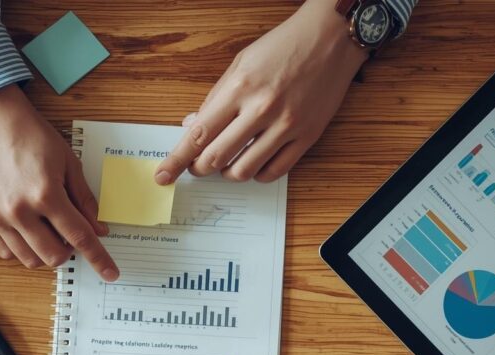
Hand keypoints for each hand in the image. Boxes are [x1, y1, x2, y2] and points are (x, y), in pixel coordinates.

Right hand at [0, 85, 118, 280]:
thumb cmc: (30, 136)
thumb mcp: (68, 162)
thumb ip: (84, 199)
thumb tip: (98, 230)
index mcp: (46, 194)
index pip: (79, 237)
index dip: (99, 258)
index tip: (110, 273)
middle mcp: (19, 210)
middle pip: (54, 256)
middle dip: (69, 251)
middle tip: (69, 232)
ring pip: (29, 259)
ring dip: (45, 251)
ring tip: (46, 228)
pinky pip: (5, 252)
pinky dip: (21, 247)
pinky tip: (26, 228)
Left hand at [155, 0, 368, 184]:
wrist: (331, 38)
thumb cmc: (283, 47)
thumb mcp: (240, 64)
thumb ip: (215, 99)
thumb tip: (192, 127)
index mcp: (240, 88)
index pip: (198, 134)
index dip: (176, 160)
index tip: (163, 176)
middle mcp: (262, 109)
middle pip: (216, 157)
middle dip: (199, 168)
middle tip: (197, 166)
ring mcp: (287, 125)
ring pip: (244, 170)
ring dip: (228, 173)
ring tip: (227, 162)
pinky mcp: (308, 137)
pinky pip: (275, 172)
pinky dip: (257, 174)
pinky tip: (253, 163)